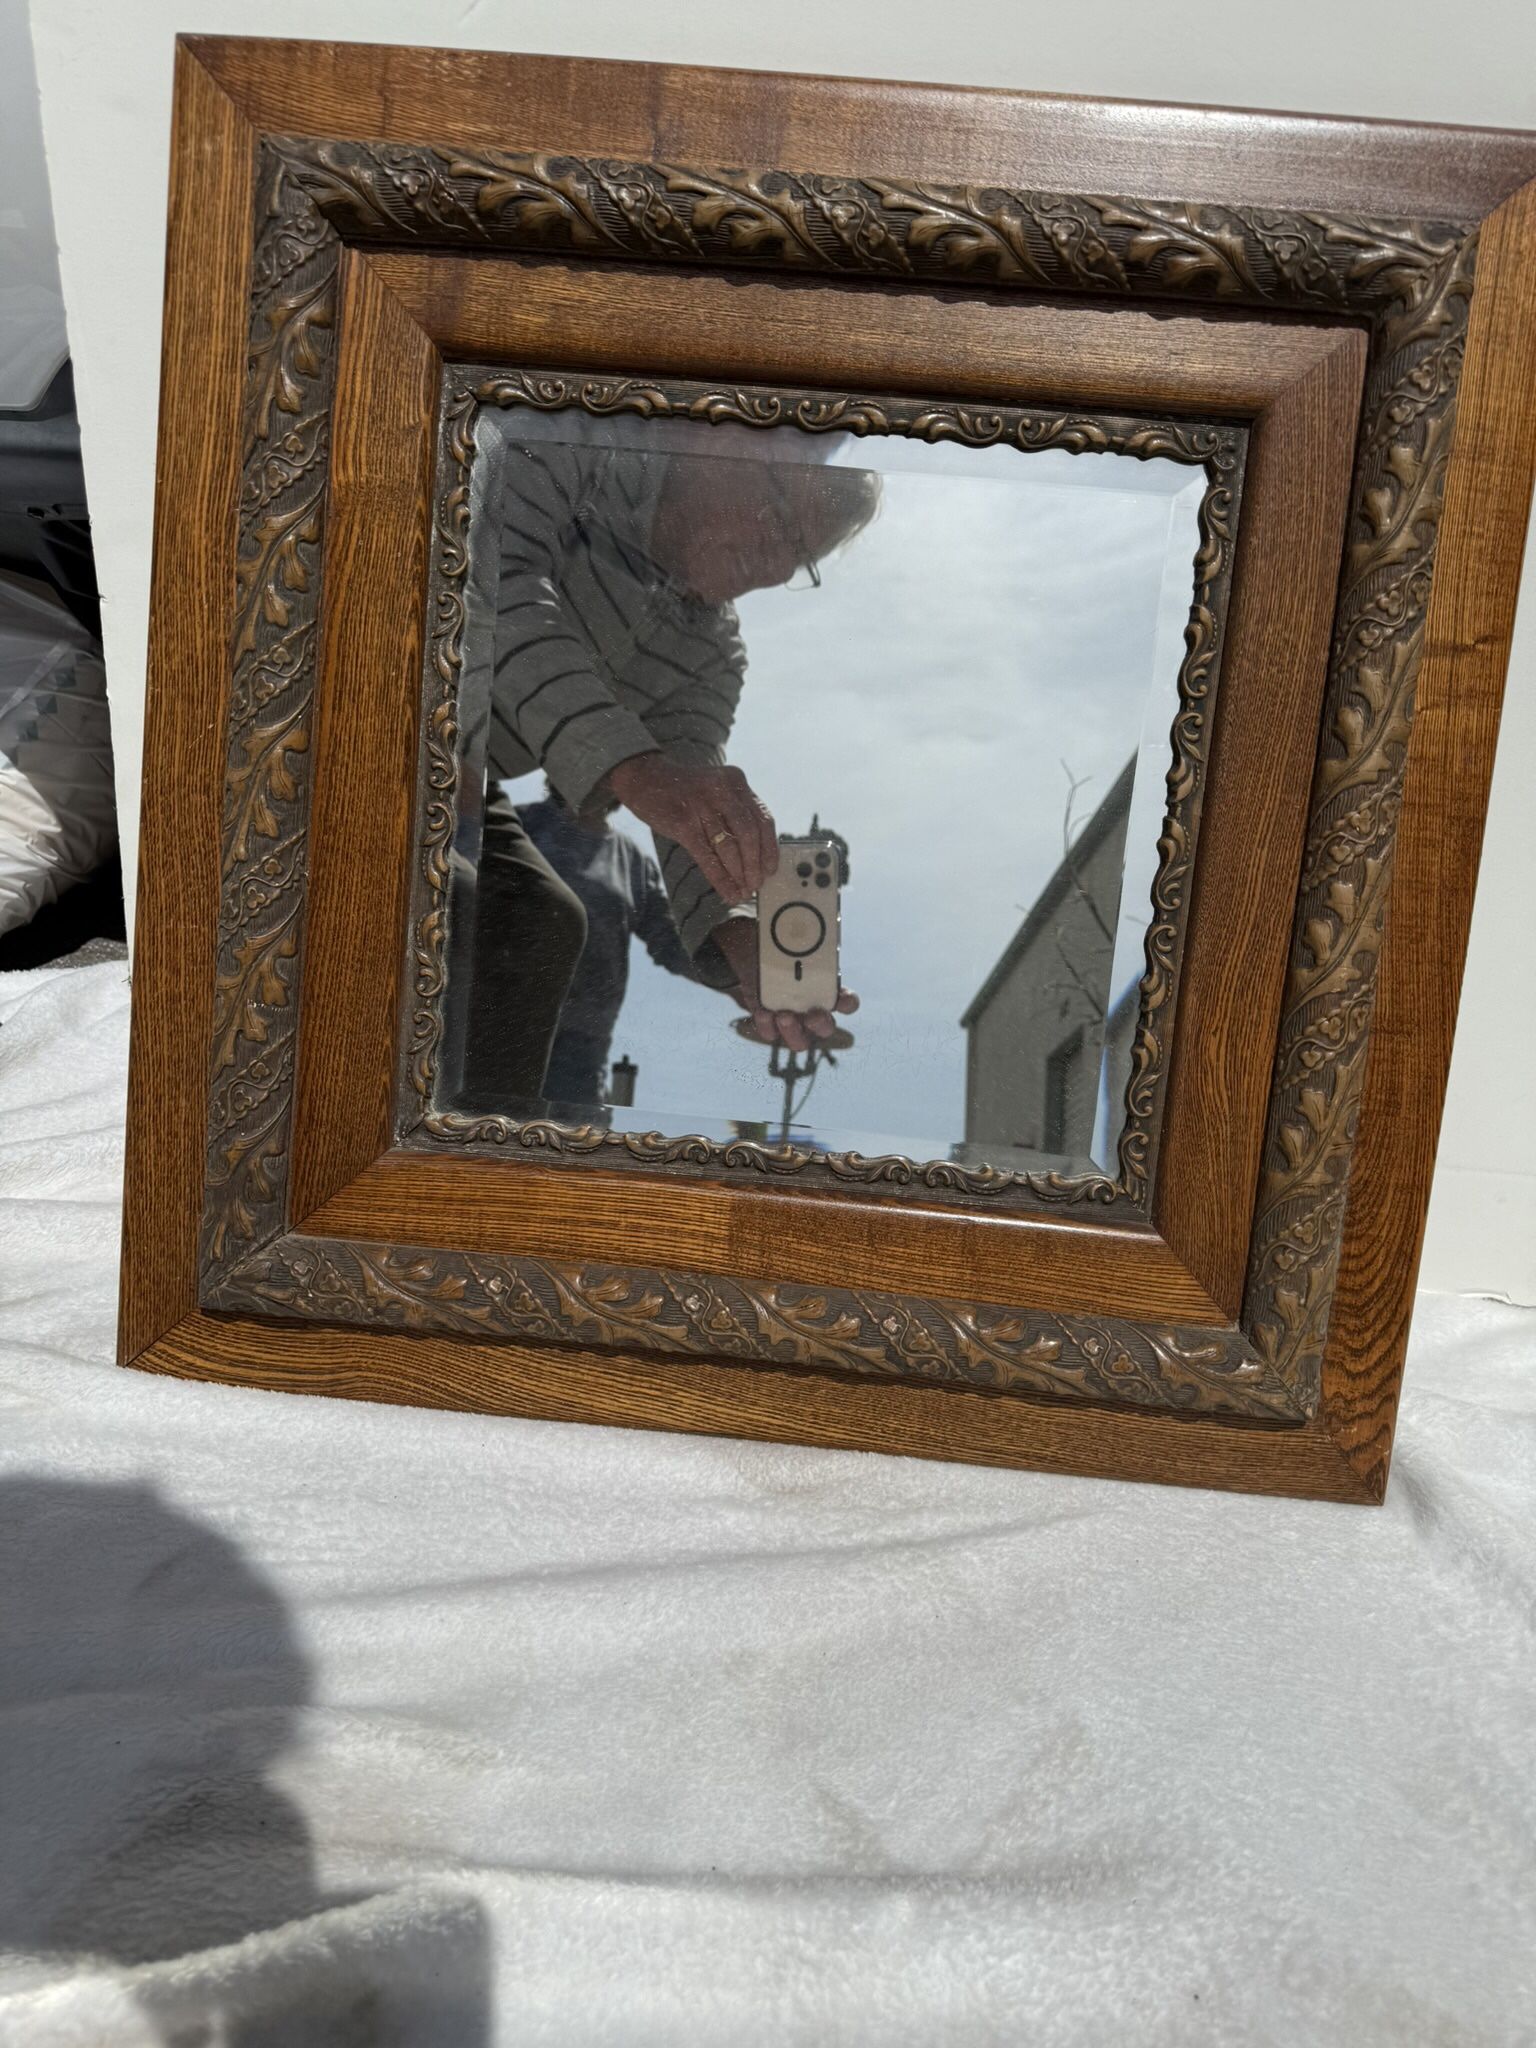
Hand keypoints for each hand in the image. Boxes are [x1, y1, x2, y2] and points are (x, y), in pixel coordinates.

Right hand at [606, 752, 776, 904]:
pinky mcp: (683, 822)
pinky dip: (721, 878)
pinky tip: (727, 892)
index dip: (769, 848)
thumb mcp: (716, 791)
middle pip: (750, 833)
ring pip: (729, 847)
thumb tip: (757, 856)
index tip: (770, 870)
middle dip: (755, 864)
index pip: (763, 818)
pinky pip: (708, 857)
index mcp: (736, 781)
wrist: (645, 778)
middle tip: (756, 884)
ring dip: (739, 875)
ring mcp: (702, 805)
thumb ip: (736, 813)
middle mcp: (722, 790)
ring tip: (742, 891)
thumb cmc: (685, 792)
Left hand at [713, 917, 859, 1053]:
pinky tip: (762, 1011)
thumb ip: (798, 935)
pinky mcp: (768, 1022)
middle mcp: (812, 1009)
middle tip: (812, 1014)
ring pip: (800, 1042)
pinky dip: (767, 1026)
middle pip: (826, 1028)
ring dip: (793, 1032)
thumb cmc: (777, 946)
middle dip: (821, 1024)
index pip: (848, 1003)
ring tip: (783, 1015)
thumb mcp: (787, 938)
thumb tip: (803, 910)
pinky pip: (771, 1035)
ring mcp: (791, 1019)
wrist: (748, 954)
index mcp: (826, 989)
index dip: (848, 1003)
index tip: (843, 999)